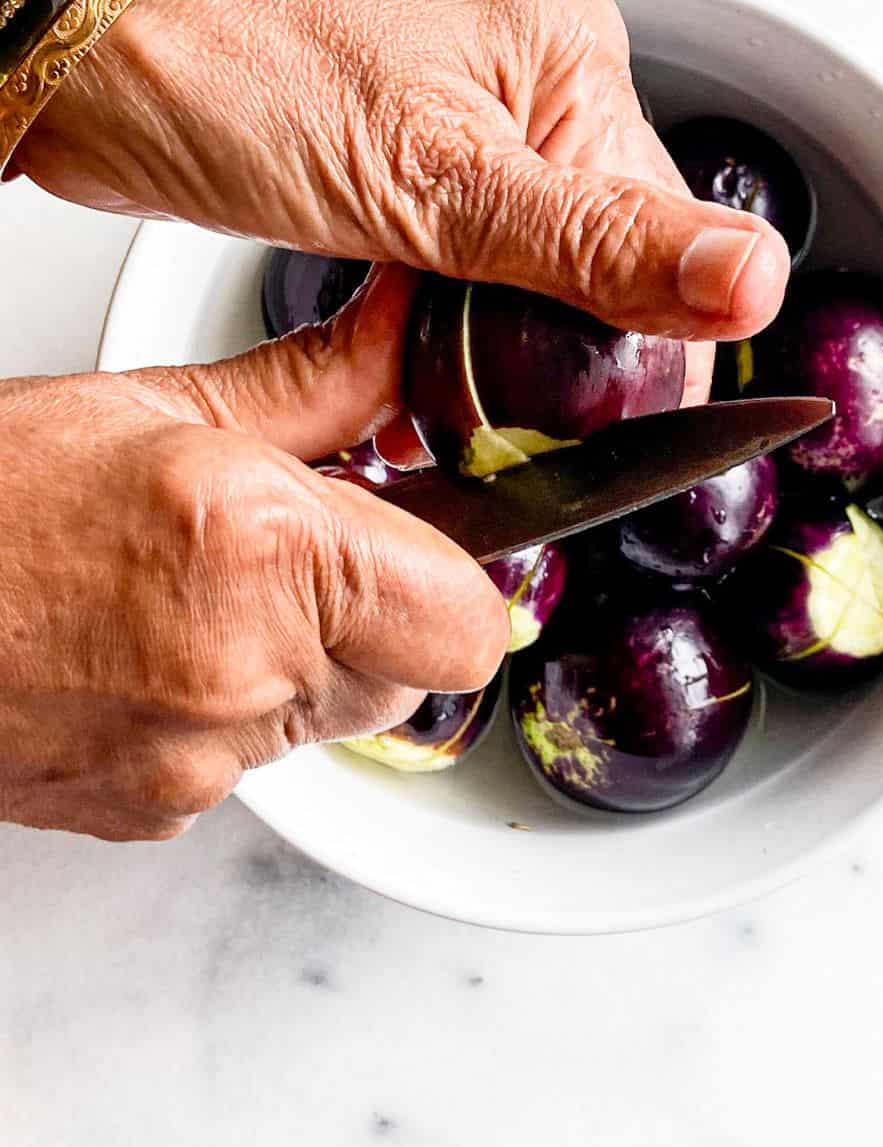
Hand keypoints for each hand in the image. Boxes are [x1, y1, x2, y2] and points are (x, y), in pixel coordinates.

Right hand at [0, 269, 507, 841]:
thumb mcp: (152, 404)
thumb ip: (313, 386)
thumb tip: (397, 336)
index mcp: (260, 547)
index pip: (466, 619)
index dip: (456, 576)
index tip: (422, 539)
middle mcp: (242, 670)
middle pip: (409, 670)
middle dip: (378, 610)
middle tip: (297, 550)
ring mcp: (195, 760)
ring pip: (332, 716)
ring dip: (302, 660)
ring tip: (198, 589)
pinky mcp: (154, 810)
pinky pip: (249, 763)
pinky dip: (227, 711)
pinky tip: (151, 645)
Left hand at [23, 0, 790, 401]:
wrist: (89, 47)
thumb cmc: (235, 69)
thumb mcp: (436, 180)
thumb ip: (598, 242)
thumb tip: (752, 277)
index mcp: (570, 59)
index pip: (672, 233)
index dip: (646, 346)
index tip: (599, 429)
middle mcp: (534, 87)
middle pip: (608, 261)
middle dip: (561, 359)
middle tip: (500, 425)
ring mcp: (471, 128)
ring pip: (539, 276)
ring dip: (502, 356)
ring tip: (445, 408)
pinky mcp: (414, 167)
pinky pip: (475, 270)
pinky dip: (451, 333)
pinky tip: (417, 378)